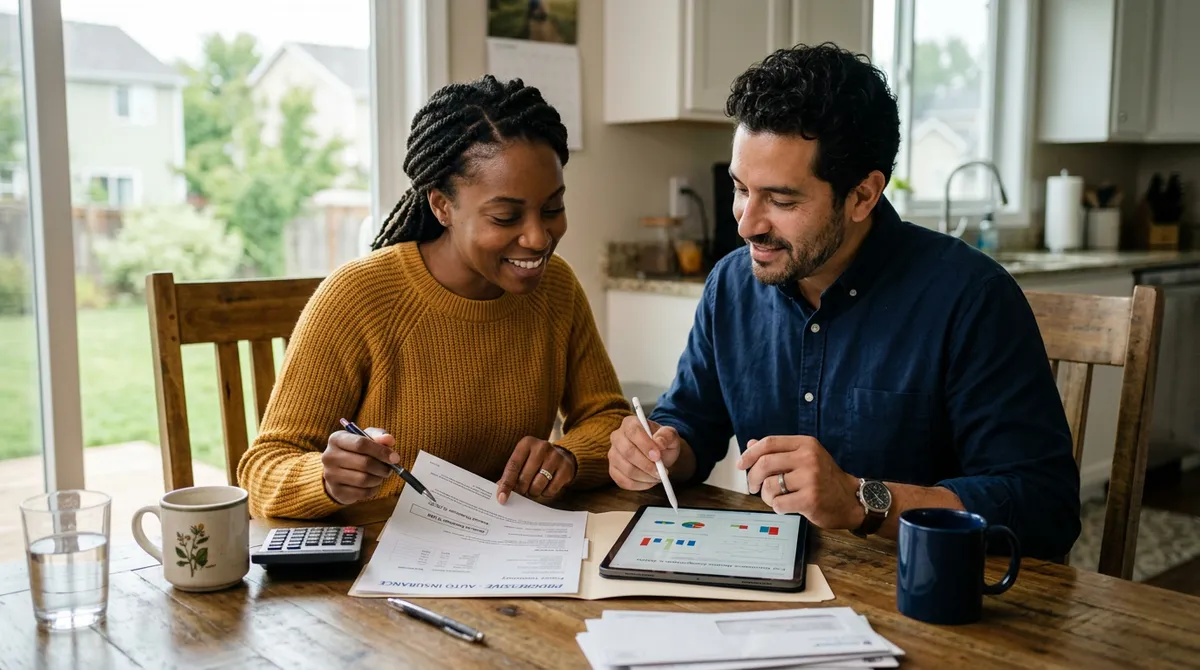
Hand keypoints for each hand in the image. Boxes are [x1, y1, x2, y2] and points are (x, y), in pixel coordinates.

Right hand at [322, 427, 398, 504]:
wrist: (338, 471)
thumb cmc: (355, 451)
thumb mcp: (366, 438)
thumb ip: (379, 436)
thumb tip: (389, 440)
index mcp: (336, 439)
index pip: (361, 444)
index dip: (381, 451)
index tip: (395, 457)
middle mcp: (329, 456)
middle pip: (364, 463)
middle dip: (383, 467)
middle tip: (390, 468)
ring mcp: (330, 475)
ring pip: (364, 479)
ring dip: (378, 478)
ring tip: (380, 475)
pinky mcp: (336, 491)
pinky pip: (362, 493)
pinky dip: (373, 489)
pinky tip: (372, 484)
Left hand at [496, 437, 576, 503]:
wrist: (562, 455)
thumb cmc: (535, 461)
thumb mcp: (522, 461)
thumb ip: (511, 474)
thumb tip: (501, 493)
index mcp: (526, 443)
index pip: (513, 466)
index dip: (506, 484)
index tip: (501, 498)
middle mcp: (542, 447)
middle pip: (524, 478)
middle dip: (521, 490)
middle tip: (522, 490)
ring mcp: (555, 457)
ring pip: (538, 485)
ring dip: (533, 492)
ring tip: (534, 487)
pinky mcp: (566, 468)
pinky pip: (551, 489)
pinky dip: (546, 493)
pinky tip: (546, 486)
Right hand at [607, 414, 683, 490]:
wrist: (657, 453)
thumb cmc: (662, 442)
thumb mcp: (670, 435)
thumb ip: (667, 436)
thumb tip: (659, 442)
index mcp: (630, 423)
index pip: (633, 432)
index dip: (645, 445)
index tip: (657, 457)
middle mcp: (617, 437)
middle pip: (627, 452)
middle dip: (646, 465)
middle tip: (660, 472)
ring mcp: (613, 454)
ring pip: (626, 469)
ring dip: (645, 476)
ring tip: (658, 476)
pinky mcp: (613, 470)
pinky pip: (623, 481)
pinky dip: (639, 485)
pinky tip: (649, 481)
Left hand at [737, 436, 862, 529]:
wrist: (850, 500)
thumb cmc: (824, 479)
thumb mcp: (805, 458)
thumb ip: (779, 451)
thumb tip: (751, 444)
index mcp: (806, 444)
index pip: (769, 443)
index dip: (750, 453)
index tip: (741, 464)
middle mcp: (808, 458)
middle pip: (765, 463)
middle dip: (753, 477)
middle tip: (753, 487)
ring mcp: (811, 479)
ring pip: (769, 486)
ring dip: (766, 496)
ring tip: (776, 498)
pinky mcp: (811, 499)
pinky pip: (779, 504)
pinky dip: (777, 507)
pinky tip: (787, 506)